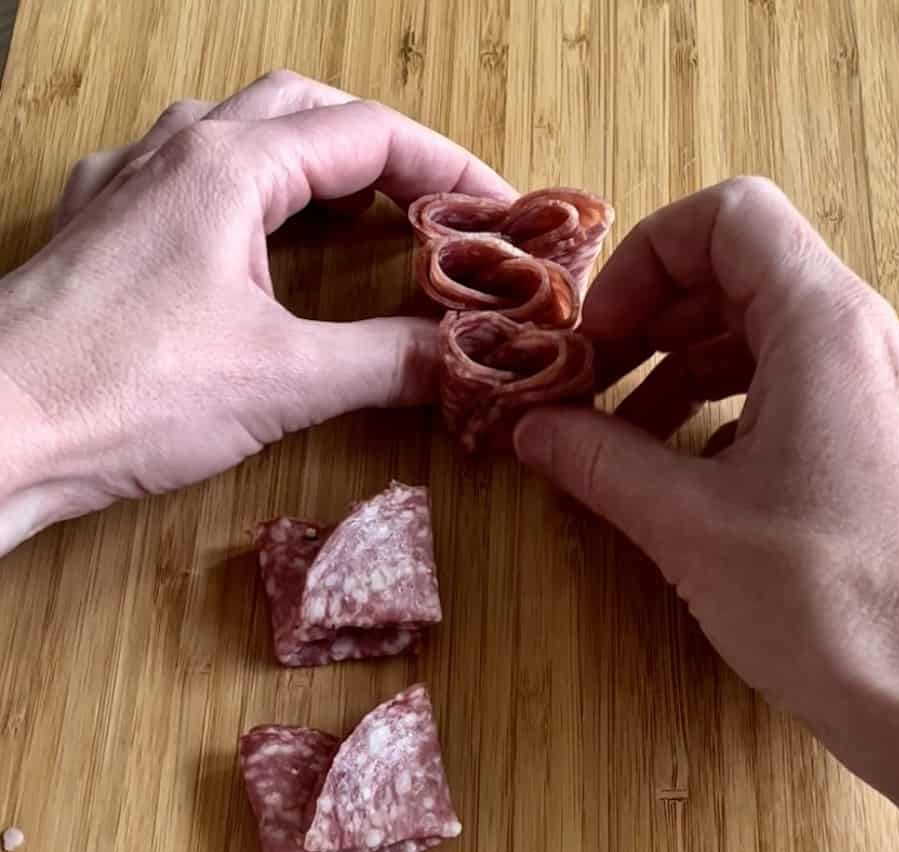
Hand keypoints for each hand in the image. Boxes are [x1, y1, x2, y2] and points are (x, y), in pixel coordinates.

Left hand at [0, 70, 514, 554]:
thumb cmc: (123, 393)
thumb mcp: (283, 381)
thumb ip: (386, 361)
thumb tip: (460, 359)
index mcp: (230, 167)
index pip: (369, 134)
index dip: (449, 167)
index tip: (498, 209)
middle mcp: (177, 152)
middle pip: (306, 108)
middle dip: (385, 148)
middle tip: (437, 203)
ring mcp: (128, 183)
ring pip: (240, 129)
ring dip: (311, 156)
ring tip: (358, 207)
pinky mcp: (98, 227)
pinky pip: (181, 168)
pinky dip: (242, 183)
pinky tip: (244, 229)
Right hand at [513, 177, 898, 761]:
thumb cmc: (828, 603)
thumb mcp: (690, 524)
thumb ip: (600, 460)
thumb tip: (533, 430)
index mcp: (827, 324)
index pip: (729, 216)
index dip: (645, 259)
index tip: (598, 337)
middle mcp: (872, 335)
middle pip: (746, 272)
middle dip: (656, 318)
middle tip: (595, 387)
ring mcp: (896, 387)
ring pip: (775, 332)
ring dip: (690, 366)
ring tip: (633, 439)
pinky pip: (808, 386)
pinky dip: (739, 406)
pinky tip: (701, 476)